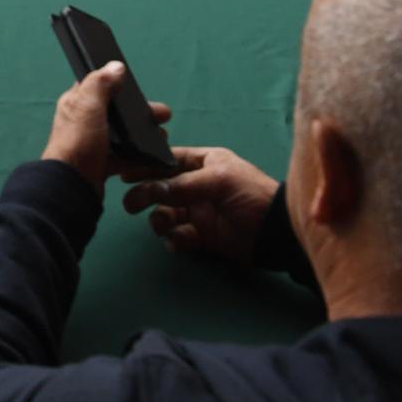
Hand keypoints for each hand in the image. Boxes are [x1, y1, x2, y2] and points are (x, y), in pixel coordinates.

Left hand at [40, 61, 170, 187]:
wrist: (73, 185)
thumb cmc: (79, 142)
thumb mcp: (89, 106)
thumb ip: (101, 84)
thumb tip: (116, 65)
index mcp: (76, 103)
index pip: (98, 87)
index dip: (119, 84)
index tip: (139, 89)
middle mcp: (82, 121)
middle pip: (116, 112)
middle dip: (140, 113)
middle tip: (163, 115)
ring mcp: (92, 143)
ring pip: (122, 135)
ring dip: (143, 134)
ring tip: (163, 137)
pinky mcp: (101, 163)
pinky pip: (123, 156)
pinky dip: (138, 155)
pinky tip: (152, 156)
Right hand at [119, 146, 278, 262]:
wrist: (276, 235)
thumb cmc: (252, 196)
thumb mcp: (220, 180)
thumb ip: (184, 184)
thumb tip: (153, 190)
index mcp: (204, 163)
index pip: (168, 160)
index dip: (146, 165)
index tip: (125, 173)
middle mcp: (197, 185)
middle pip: (160, 187)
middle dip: (145, 195)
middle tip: (132, 205)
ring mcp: (199, 211)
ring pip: (165, 213)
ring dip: (160, 219)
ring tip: (166, 226)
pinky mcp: (202, 236)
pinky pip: (178, 236)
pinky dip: (174, 239)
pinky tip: (180, 242)